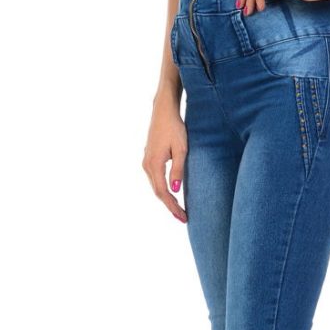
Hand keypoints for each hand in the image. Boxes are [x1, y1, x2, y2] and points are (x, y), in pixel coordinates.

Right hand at [143, 96, 187, 222]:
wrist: (163, 112)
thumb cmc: (175, 128)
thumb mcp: (181, 149)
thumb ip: (178, 169)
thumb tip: (174, 189)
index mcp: (154, 164)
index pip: (163, 193)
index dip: (173, 207)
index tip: (183, 217)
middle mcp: (147, 165)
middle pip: (158, 192)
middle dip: (170, 206)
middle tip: (183, 217)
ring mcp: (146, 161)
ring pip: (156, 186)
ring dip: (166, 199)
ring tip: (179, 209)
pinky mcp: (149, 158)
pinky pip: (155, 179)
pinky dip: (162, 189)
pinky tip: (171, 193)